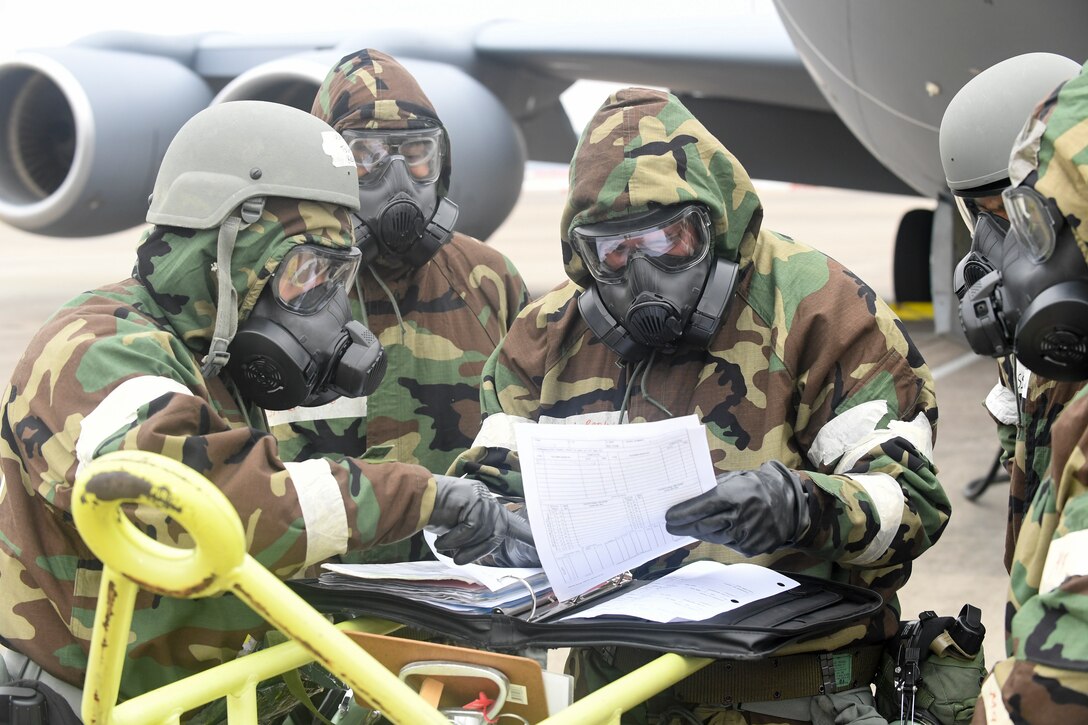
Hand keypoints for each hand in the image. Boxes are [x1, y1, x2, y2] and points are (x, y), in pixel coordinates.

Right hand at [426, 476, 537, 564]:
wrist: (414, 498)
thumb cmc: (432, 514)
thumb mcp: (457, 527)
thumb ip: (473, 536)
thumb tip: (473, 555)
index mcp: (486, 506)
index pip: (513, 523)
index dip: (527, 534)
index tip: (543, 545)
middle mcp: (488, 500)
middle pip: (496, 534)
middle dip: (476, 550)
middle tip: (457, 559)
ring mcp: (482, 499)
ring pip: (483, 533)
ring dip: (461, 546)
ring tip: (444, 546)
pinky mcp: (474, 501)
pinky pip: (470, 529)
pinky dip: (454, 539)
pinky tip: (442, 540)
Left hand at [664, 461, 810, 555]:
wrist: (788, 503)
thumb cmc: (756, 487)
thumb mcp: (736, 478)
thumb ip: (713, 488)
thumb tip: (687, 497)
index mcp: (735, 495)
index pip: (702, 507)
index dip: (683, 514)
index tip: (669, 517)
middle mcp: (741, 516)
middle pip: (704, 525)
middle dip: (684, 527)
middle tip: (671, 527)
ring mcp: (747, 534)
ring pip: (713, 537)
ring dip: (699, 533)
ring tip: (688, 529)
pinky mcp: (752, 548)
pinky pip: (727, 545)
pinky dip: (718, 538)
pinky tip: (714, 532)